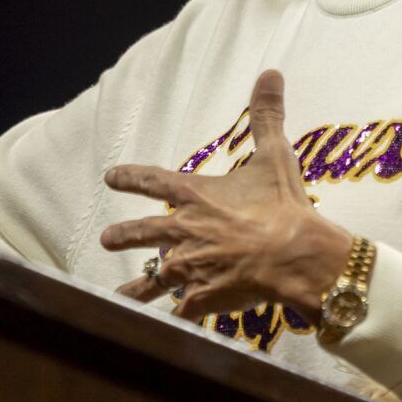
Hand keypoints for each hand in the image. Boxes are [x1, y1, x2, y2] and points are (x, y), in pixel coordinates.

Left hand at [102, 69, 350, 317]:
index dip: (131, 177)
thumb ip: (267, 116)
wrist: (295, 256)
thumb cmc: (284, 206)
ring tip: (119, 294)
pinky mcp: (202, 298)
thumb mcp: (275, 155)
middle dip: (124, 236)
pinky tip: (167, 327)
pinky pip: (182, 311)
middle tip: (106, 238)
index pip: (153, 181)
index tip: (111, 177)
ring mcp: (190, 267)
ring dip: (137, 286)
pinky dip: (176, 318)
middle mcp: (184, 232)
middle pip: (144, 233)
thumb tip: (271, 74)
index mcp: (196, 196)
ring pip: (155, 278)